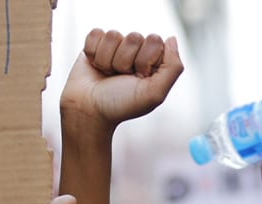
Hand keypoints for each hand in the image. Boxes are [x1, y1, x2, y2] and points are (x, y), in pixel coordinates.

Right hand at [60, 29, 182, 128]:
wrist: (89, 111)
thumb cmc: (121, 105)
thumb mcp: (154, 94)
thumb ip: (173, 68)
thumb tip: (172, 38)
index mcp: (153, 61)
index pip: (154, 41)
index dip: (145, 60)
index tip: (139, 78)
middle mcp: (135, 51)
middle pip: (134, 36)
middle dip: (125, 61)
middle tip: (121, 78)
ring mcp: (115, 46)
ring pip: (113, 35)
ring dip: (108, 60)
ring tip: (108, 75)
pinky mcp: (96, 43)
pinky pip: (96, 34)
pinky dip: (94, 53)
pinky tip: (96, 67)